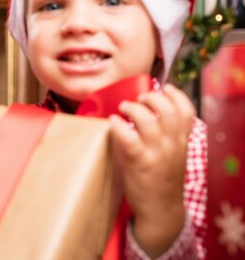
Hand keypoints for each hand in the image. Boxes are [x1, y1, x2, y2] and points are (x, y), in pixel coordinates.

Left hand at [110, 84, 194, 257]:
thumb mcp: (174, 156)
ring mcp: (156, 154)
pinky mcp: (139, 163)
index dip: (176, 95)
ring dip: (132, 108)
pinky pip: (128, 137)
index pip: (187, 111)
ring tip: (123, 108)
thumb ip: (168, 136)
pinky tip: (113, 122)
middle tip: (138, 99)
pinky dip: (119, 125)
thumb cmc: (162, 180)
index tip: (163, 88)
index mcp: (182, 142)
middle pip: (167, 110)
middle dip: (151, 98)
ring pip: (147, 120)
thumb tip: (150, 113)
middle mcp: (172, 146)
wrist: (160, 210)